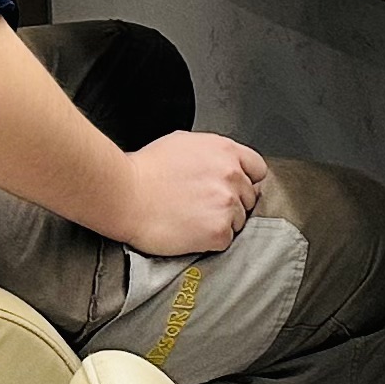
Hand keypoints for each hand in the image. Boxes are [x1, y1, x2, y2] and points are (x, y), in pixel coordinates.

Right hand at [112, 129, 266, 257]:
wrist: (126, 195)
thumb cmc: (146, 170)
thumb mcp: (183, 143)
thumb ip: (211, 152)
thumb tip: (220, 162)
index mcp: (226, 151)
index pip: (258, 169)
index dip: (246, 180)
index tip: (234, 189)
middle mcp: (232, 175)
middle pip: (249, 197)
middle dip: (231, 202)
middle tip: (204, 206)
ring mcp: (227, 204)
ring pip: (239, 220)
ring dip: (221, 222)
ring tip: (193, 218)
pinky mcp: (219, 231)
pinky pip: (227, 240)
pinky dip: (211, 240)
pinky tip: (191, 231)